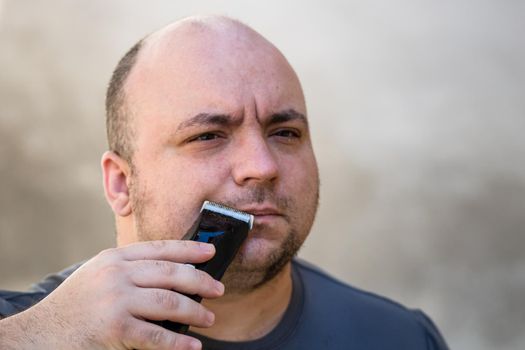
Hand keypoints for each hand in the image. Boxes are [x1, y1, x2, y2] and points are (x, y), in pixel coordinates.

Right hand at [0, 240, 222, 349]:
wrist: (39, 334)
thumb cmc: (75, 305)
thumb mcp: (99, 275)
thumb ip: (131, 269)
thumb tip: (175, 273)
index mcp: (115, 258)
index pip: (161, 249)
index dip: (190, 250)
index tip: (211, 254)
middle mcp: (117, 274)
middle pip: (172, 274)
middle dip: (201, 282)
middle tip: (218, 290)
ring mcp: (116, 300)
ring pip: (170, 302)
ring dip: (195, 312)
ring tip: (208, 318)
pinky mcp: (115, 329)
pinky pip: (156, 335)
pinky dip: (178, 343)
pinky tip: (192, 346)